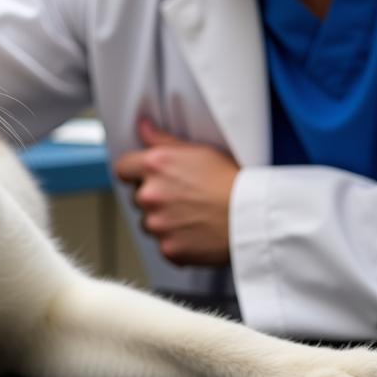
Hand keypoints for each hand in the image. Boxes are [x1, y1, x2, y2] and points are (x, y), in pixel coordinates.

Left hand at [114, 118, 238, 265]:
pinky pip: (164, 245)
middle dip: (154, 197)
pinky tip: (197, 232)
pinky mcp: (168, 249)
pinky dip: (176, 241)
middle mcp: (150, 194)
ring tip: (193, 215)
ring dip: (162, 221)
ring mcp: (158, 224)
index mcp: (155, 165)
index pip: (122, 169)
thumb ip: (162, 140)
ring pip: (148, 223)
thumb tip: (142, 127)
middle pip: (137, 197)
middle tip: (183, 197)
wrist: (254, 216)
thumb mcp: (199, 150)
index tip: (148, 177)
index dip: (135, 173)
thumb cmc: (232, 181)